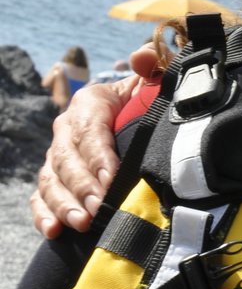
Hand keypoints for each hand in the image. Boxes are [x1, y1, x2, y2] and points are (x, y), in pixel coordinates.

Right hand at [31, 45, 160, 236]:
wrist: (134, 114)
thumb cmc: (148, 99)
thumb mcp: (154, 81)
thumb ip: (153, 67)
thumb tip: (143, 57)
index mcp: (90, 104)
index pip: (90, 131)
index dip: (99, 155)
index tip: (112, 177)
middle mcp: (66, 129)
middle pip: (67, 160)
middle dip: (82, 186)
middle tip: (98, 209)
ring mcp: (56, 156)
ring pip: (51, 180)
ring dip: (63, 204)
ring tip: (81, 223)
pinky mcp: (53, 178)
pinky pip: (41, 197)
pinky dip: (44, 214)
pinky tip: (54, 231)